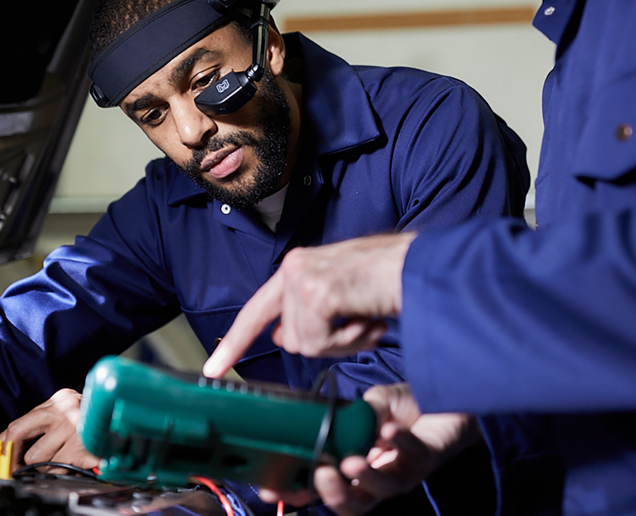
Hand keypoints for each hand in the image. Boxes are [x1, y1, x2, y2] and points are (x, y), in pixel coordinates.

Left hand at [0, 388, 97, 473]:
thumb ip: (42, 431)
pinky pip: (58, 467)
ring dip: (47, 466)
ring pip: (38, 458)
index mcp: (58, 399)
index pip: (17, 423)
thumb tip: (9, 452)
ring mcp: (75, 426)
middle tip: (10, 468)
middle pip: (19, 434)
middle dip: (12, 455)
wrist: (131, 423)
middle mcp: (65, 409)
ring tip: (66, 458)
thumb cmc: (96, 424)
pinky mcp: (83, 446)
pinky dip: (64, 469)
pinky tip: (77, 460)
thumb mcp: (67, 420)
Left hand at [203, 232, 414, 377]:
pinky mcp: (316, 293)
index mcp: (299, 266)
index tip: (213, 370)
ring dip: (342, 342)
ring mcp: (303, 278)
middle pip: (287, 338)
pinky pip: (318, 344)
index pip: (257, 309)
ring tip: (368, 318)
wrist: (422, 268)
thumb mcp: (344, 297)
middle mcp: (294, 266)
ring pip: (303, 344)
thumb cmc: (394, 281)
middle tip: (360, 324)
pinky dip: (348, 342)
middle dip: (325, 343)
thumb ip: (310, 313)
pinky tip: (369, 319)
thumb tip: (282, 336)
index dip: (235, 342)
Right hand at [264, 384, 479, 515]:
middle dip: (334, 496)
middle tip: (321, 475)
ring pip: (383, 490)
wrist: (452, 399)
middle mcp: (381, 475)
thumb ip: (356, 412)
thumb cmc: (410, 405)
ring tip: (352, 459)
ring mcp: (406, 470)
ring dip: (365, 477)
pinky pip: (413, 456)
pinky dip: (399, 442)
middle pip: (353, 505)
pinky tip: (389, 428)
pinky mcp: (429, 458)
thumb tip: (338, 420)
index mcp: (359, 465)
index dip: (299, 492)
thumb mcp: (375, 402)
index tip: (273, 490)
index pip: (325, 487)